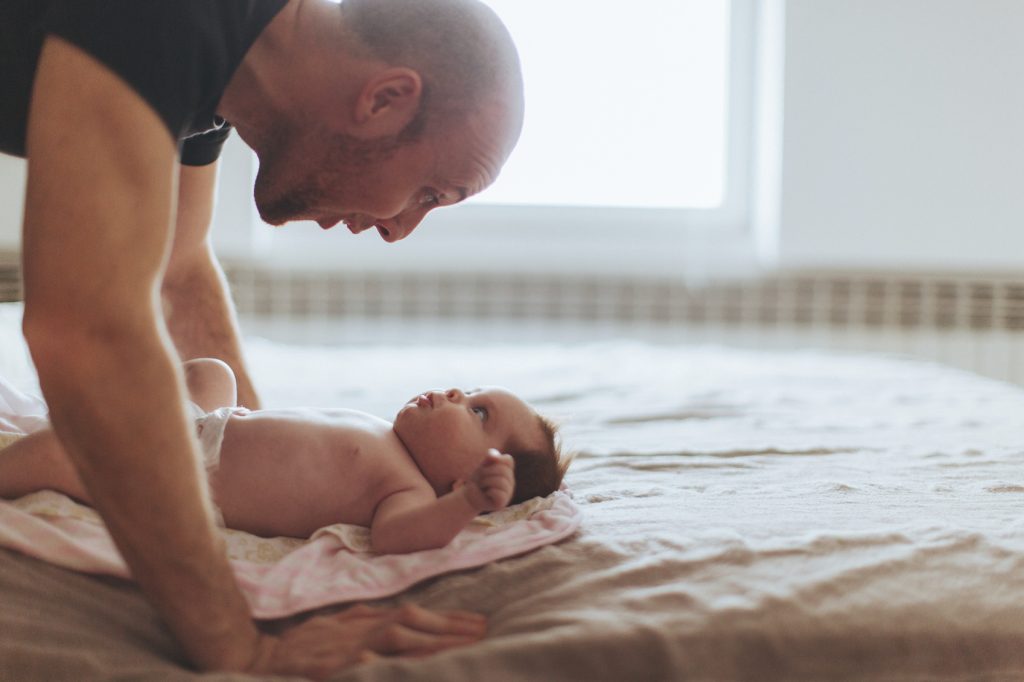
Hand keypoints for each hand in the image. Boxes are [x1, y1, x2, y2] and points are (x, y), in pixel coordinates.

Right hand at [246, 603, 486, 680]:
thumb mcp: (343, 624)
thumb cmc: (306, 643)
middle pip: (415, 624)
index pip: (416, 615)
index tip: (480, 623)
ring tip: (466, 647)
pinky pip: (373, 668)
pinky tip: (420, 668)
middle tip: (486, 633)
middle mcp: (363, 629)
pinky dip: (395, 666)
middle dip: (452, 629)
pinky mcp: (337, 668)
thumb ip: (373, 622)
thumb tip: (409, 620)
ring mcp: (350, 649)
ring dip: (434, 643)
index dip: (449, 619)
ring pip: (400, 642)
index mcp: (368, 619)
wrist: (260, 656)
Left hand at [462, 449, 514, 511]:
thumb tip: (496, 457)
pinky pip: (499, 493)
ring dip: (486, 482)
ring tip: (482, 486)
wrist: (469, 498)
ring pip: (501, 481)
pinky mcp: (503, 501)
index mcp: (506, 470)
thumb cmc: (477, 481)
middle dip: (487, 472)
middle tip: (481, 478)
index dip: (497, 459)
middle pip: (503, 470)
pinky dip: (489, 492)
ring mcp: (508, 492)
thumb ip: (490, 457)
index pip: (508, 459)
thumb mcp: (482, 466)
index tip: (485, 465)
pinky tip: (487, 494)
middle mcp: (510, 480)